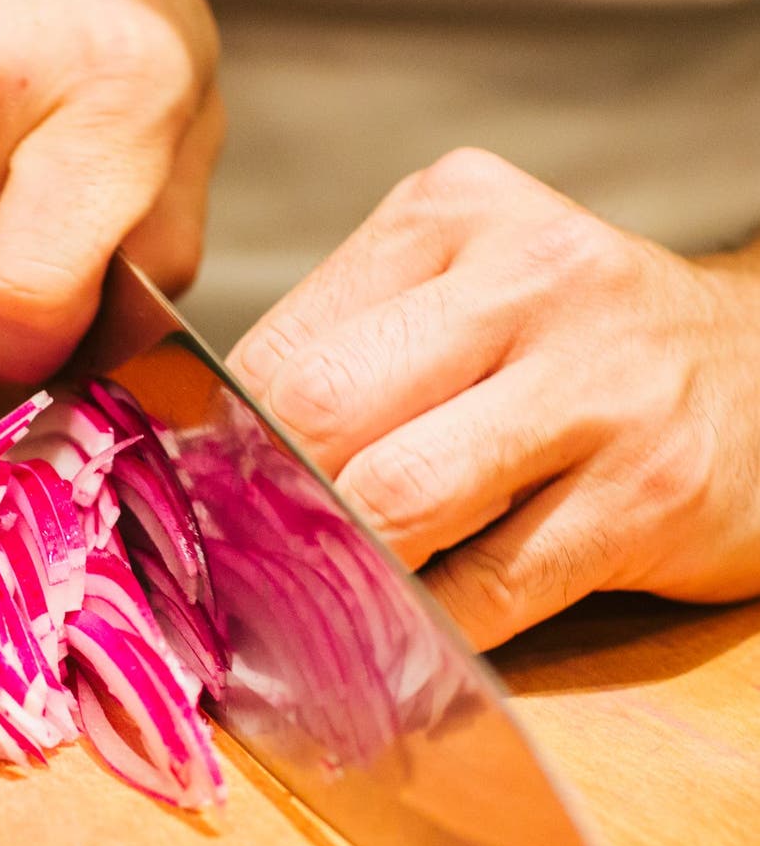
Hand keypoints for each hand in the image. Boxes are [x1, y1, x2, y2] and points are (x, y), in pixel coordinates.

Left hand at [229, 148, 759, 648]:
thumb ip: (354, 351)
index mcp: (453, 214)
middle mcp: (528, 278)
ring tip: (316, 592)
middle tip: (239, 558)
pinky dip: (424, 627)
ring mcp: (597, 387)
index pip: (283, 344)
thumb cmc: (577, 346)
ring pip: (397, 502)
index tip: (199, 502)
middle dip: (265, 504)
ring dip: (337, 569)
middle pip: (323, 412)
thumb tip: (214, 461)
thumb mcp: (467, 293)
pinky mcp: (647, 495)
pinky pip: (488, 589)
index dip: (221, 441)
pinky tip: (404, 631)